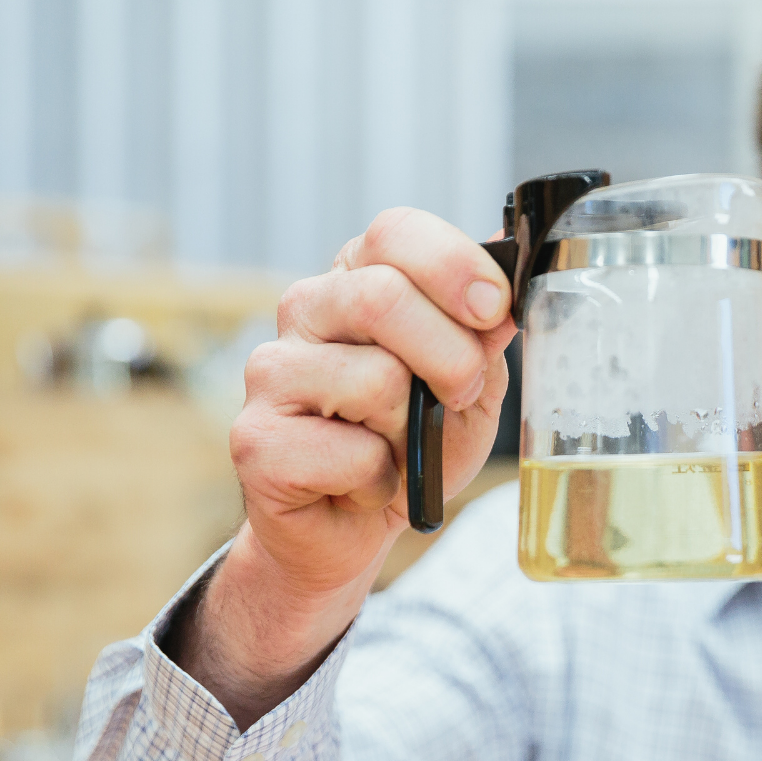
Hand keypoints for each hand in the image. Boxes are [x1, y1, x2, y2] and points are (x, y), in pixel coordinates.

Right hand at [175, 208, 513, 725]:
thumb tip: (505, 274)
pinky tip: (361, 482)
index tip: (493, 309)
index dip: (453, 266)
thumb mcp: (472, 384)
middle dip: (450, 357)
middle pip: (382, 297)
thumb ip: (485, 333)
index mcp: (358, 277)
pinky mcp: (255, 439)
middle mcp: (306, 310)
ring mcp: (271, 372)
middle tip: (461, 394)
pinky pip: (354, 453)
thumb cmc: (414, 444)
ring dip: (414, 429)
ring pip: (375, 379)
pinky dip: (382, 480)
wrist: (355, 527)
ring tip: (399, 446)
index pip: (395, 233)